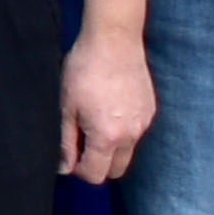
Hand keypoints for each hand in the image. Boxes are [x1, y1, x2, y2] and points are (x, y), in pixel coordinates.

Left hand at [54, 18, 153, 186]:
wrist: (114, 40)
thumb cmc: (85, 69)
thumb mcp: (66, 107)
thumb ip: (65, 142)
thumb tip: (64, 167)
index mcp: (107, 137)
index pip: (95, 175)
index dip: (78, 170)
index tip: (69, 155)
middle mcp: (131, 135)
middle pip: (116, 171)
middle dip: (97, 165)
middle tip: (81, 143)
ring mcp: (144, 123)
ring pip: (128, 152)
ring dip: (111, 148)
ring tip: (94, 121)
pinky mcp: (150, 110)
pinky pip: (136, 133)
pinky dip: (123, 131)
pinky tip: (109, 109)